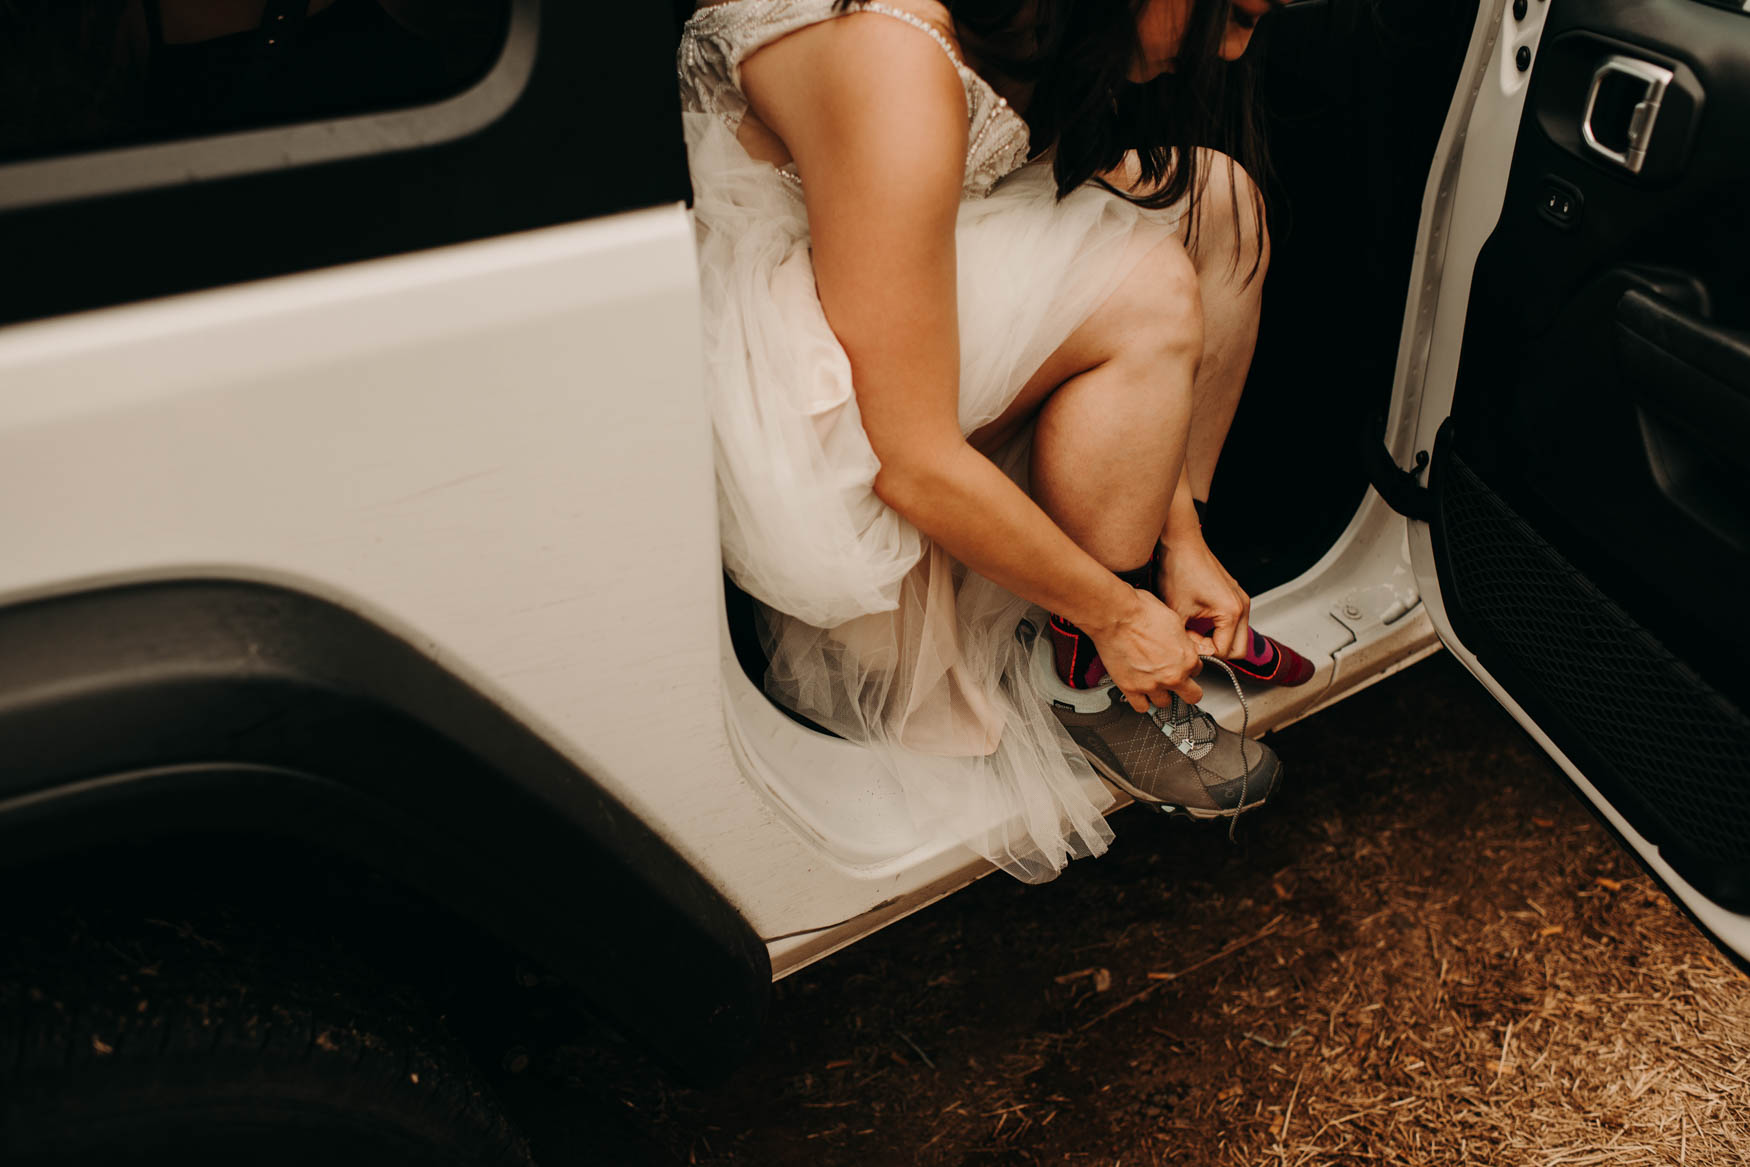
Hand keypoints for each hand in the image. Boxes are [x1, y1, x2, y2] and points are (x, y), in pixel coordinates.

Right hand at [1084, 589, 1212, 709]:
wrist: (1116, 615)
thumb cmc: (1141, 612)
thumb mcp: (1174, 620)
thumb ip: (1182, 640)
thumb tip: (1181, 644)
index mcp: (1187, 658)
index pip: (1197, 670)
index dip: (1189, 666)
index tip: (1182, 664)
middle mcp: (1172, 675)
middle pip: (1192, 696)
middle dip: (1187, 690)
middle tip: (1180, 684)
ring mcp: (1151, 685)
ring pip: (1165, 703)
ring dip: (1162, 695)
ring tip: (1155, 685)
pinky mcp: (1131, 688)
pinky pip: (1142, 707)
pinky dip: (1142, 702)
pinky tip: (1140, 693)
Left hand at [1157, 532, 1250, 659]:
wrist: (1181, 543)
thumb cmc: (1179, 569)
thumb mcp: (1176, 611)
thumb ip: (1185, 639)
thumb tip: (1191, 654)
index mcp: (1231, 612)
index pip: (1223, 652)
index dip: (1202, 652)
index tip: (1185, 641)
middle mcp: (1241, 606)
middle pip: (1238, 650)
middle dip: (1215, 651)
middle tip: (1193, 641)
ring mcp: (1240, 600)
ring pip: (1237, 637)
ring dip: (1217, 639)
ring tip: (1193, 629)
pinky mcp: (1235, 596)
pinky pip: (1234, 623)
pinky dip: (1219, 628)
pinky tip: (1198, 621)